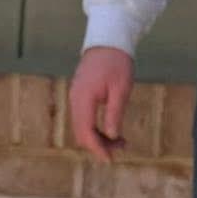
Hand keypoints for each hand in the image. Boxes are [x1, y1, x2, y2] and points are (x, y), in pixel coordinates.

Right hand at [69, 46, 134, 161]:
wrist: (108, 38)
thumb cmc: (117, 61)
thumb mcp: (121, 89)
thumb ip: (115, 113)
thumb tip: (112, 136)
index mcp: (84, 98)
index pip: (86, 132)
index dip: (97, 148)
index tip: (111, 159)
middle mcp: (75, 99)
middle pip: (81, 132)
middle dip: (99, 145)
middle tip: (121, 148)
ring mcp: (75, 96)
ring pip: (82, 126)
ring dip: (98, 137)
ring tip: (120, 140)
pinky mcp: (79, 94)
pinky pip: (83, 118)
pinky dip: (94, 128)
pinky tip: (110, 129)